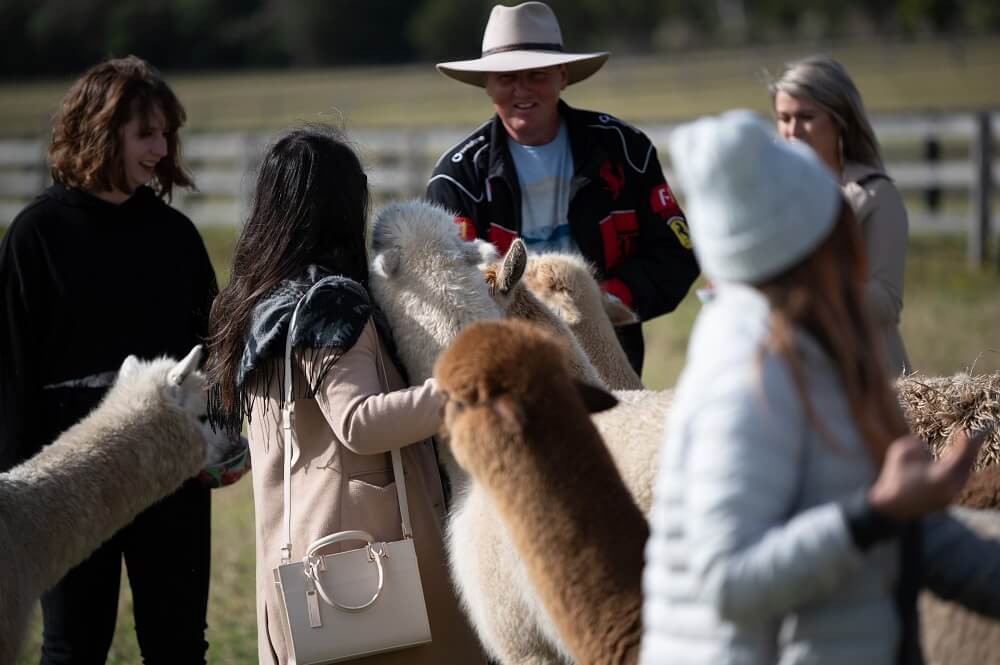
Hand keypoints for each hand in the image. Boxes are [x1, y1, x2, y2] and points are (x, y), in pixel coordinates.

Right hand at [867, 429, 988, 521]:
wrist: (891, 509)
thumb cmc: (894, 481)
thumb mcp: (899, 454)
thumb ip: (913, 444)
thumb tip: (922, 446)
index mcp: (943, 474)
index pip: (962, 454)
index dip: (964, 441)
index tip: (963, 431)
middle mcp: (952, 487)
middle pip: (967, 465)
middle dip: (968, 450)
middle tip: (968, 438)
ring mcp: (951, 496)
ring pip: (964, 475)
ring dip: (964, 461)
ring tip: (963, 450)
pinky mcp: (946, 502)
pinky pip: (957, 483)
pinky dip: (958, 472)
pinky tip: (954, 466)